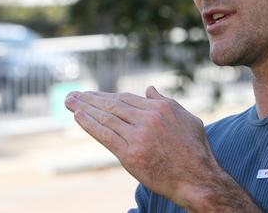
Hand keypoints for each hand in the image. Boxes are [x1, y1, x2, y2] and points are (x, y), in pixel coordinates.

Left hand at [65, 87, 260, 211]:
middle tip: (74, 94)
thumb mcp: (187, 119)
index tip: (94, 96)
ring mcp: (139, 135)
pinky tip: (78, 116)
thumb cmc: (196, 151)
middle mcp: (149, 118)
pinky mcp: (130, 153)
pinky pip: (105, 135)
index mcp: (161, 108)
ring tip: (70, 101)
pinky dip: (90, 124)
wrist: (197, 179)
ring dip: (85, 107)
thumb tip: (149, 89)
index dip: (108, 97)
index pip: (127, 98)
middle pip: (113, 104)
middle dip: (91, 98)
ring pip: (107, 117)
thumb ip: (166, 102)